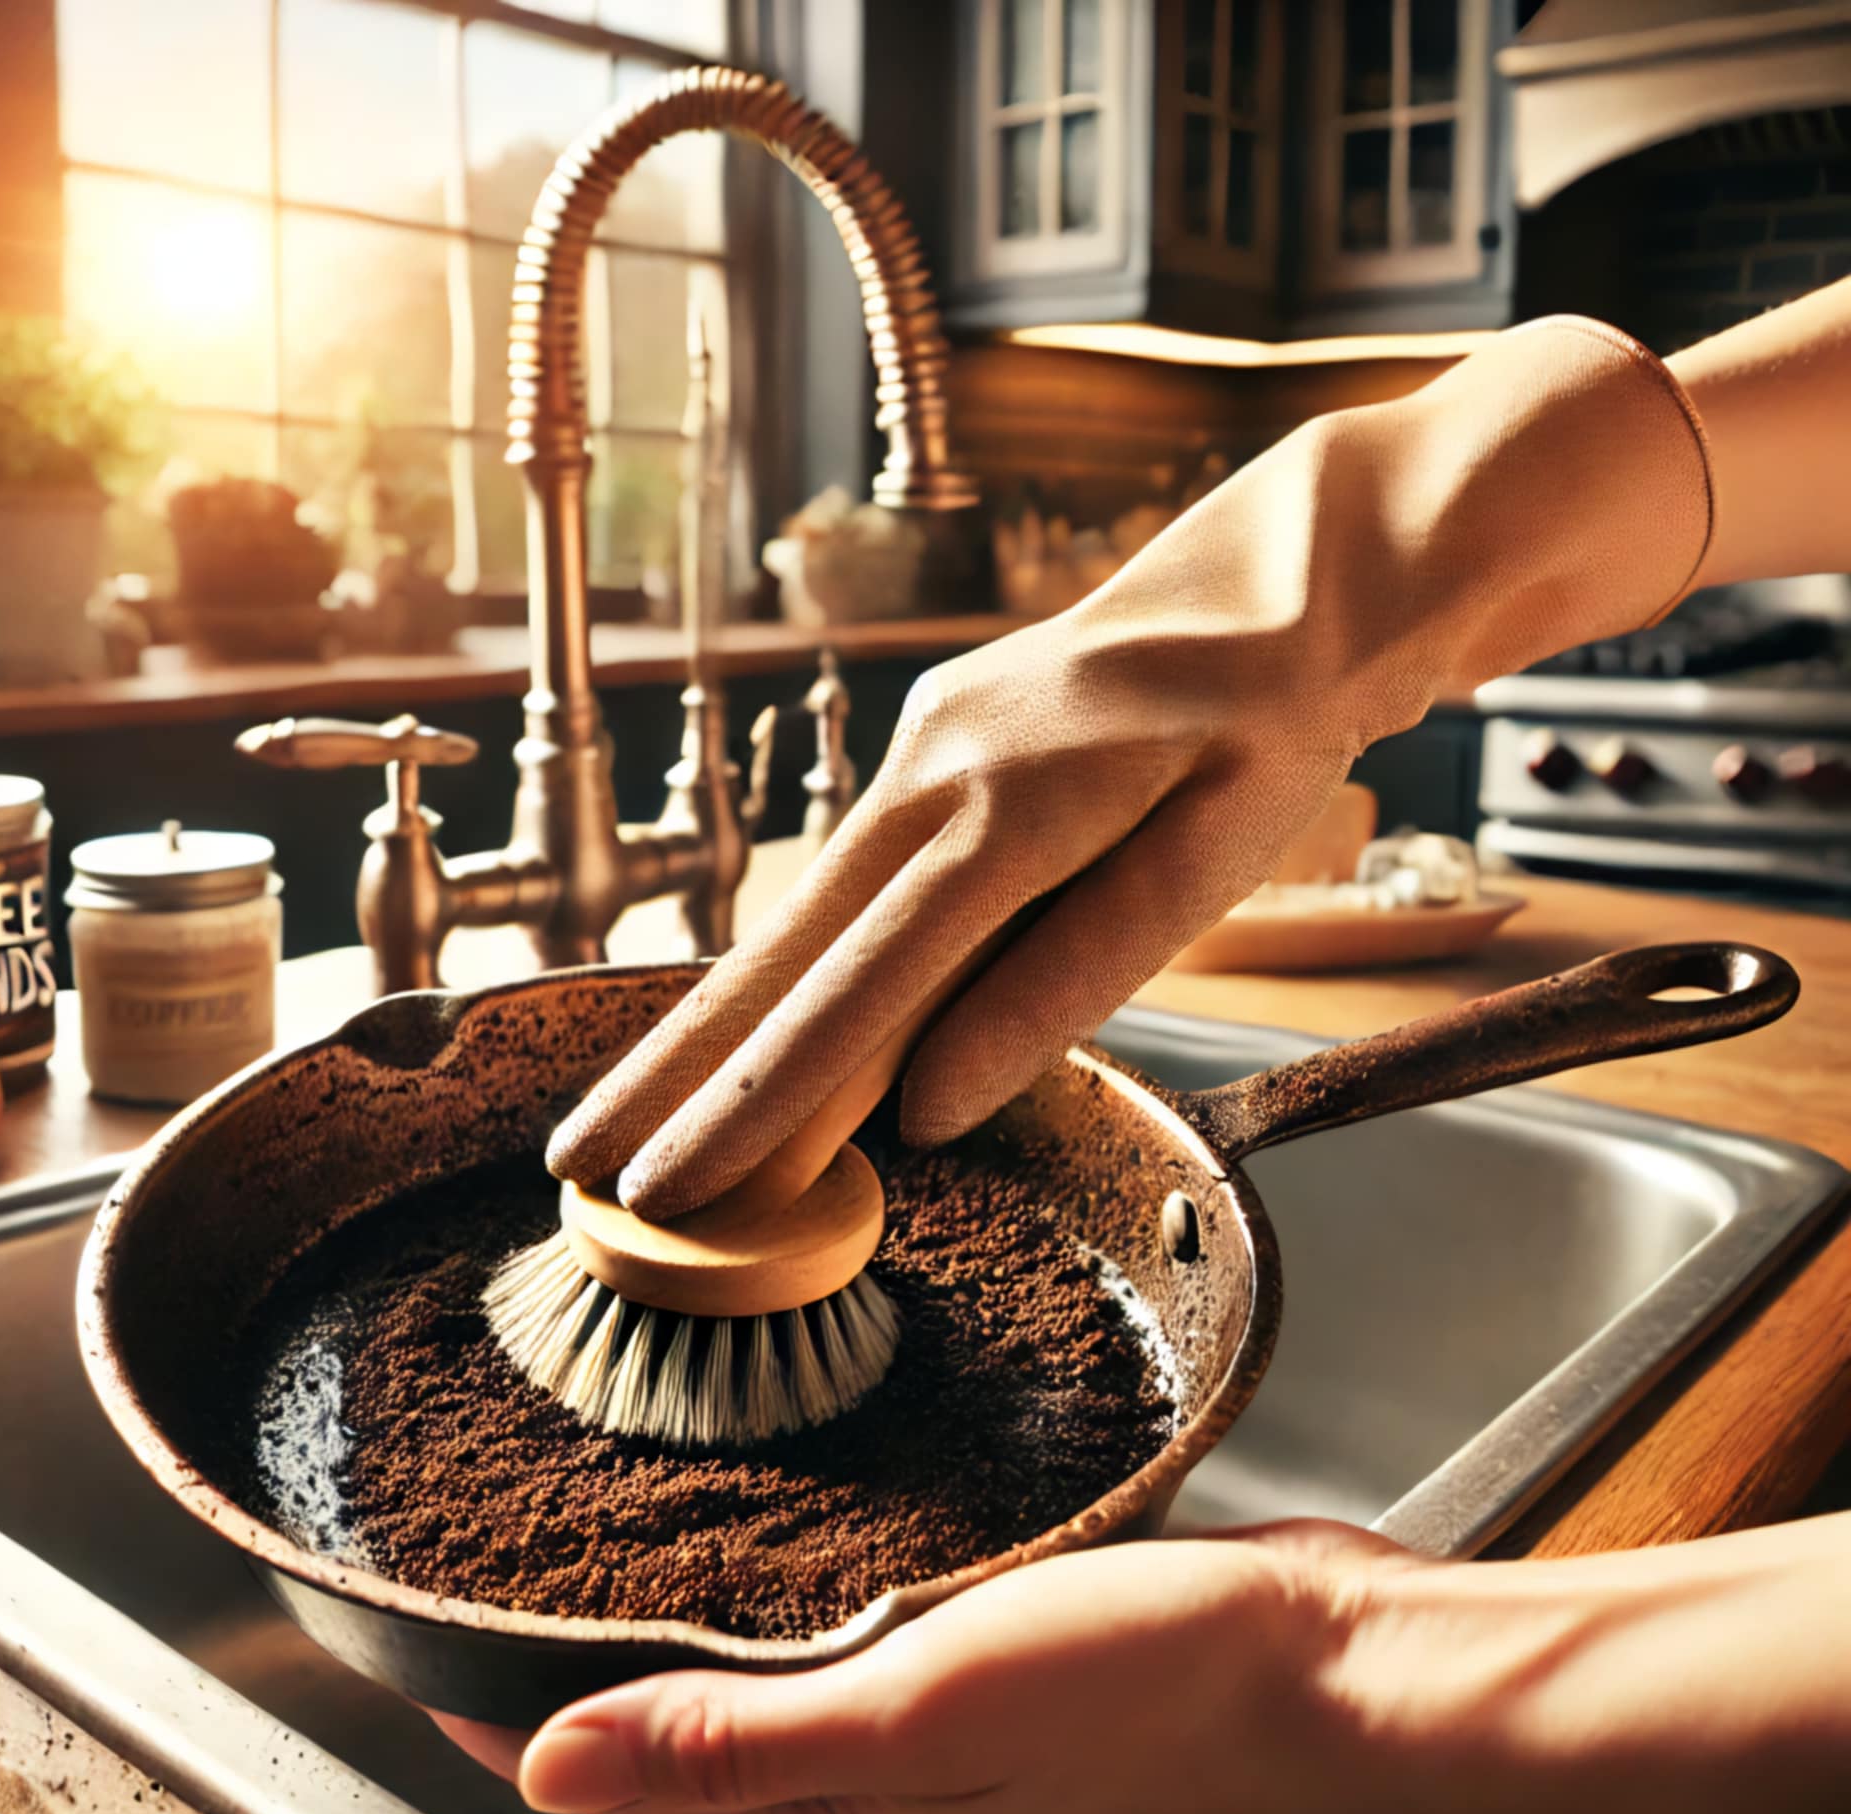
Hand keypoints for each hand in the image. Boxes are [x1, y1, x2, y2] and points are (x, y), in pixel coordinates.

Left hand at [433, 1522, 1416, 1813]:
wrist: (1315, 1662)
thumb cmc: (1142, 1688)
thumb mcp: (921, 1706)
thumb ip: (735, 1739)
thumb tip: (546, 1764)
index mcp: (815, 1813)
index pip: (603, 1768)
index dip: (495, 1711)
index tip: (402, 1634)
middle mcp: (846, 1781)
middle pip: (654, 1734)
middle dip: (553, 1666)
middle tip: (469, 1553)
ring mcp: (909, 1721)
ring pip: (734, 1678)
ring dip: (651, 1622)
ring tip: (575, 1529)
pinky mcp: (964, 1655)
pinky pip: (819, 1629)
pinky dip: (757, 1587)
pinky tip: (756, 1523)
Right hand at [549, 318, 1711, 1218]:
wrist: (1283, 576)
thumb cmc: (1269, 727)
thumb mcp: (1210, 858)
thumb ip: (1071, 976)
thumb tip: (929, 1104)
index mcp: (1007, 816)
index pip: (856, 995)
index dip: (759, 1100)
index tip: (675, 1185)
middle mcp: (930, 781)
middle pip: (777, 955)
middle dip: (675, 1070)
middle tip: (580, 1163)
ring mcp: (916, 759)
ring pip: (790, 918)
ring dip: (708, 1024)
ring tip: (630, 1116)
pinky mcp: (926, 754)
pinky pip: (834, 883)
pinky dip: (778, 968)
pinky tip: (734, 1027)